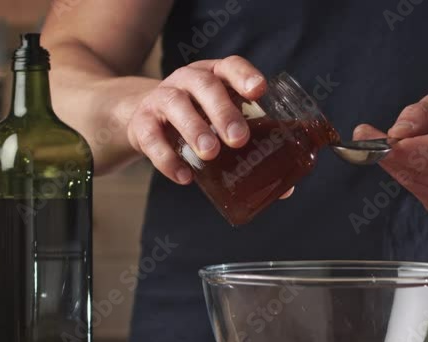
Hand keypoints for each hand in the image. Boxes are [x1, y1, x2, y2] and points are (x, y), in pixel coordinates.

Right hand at [126, 56, 265, 185]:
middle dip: (224, 111)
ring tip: (210, 153)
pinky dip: (167, 158)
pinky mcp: (142, 123)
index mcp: (214, 76)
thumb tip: (286, 189)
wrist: (146, 120)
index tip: (258, 91)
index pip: (230, 66)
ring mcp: (162, 99)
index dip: (244, 76)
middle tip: (239, 139)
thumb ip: (252, 149)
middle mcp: (187, 81)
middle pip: (205, 85)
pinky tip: (184, 176)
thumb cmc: (199, 121)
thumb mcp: (222, 125)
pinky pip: (151, 137)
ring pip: (176, 105)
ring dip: (195, 128)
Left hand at [354, 94, 427, 212]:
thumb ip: (422, 112)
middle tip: (364, 136)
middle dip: (390, 152)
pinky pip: (415, 190)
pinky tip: (403, 162)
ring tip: (385, 146)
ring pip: (415, 179)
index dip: (408, 148)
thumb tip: (397, 133)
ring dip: (393, 163)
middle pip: (424, 165)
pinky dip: (402, 174)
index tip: (379, 140)